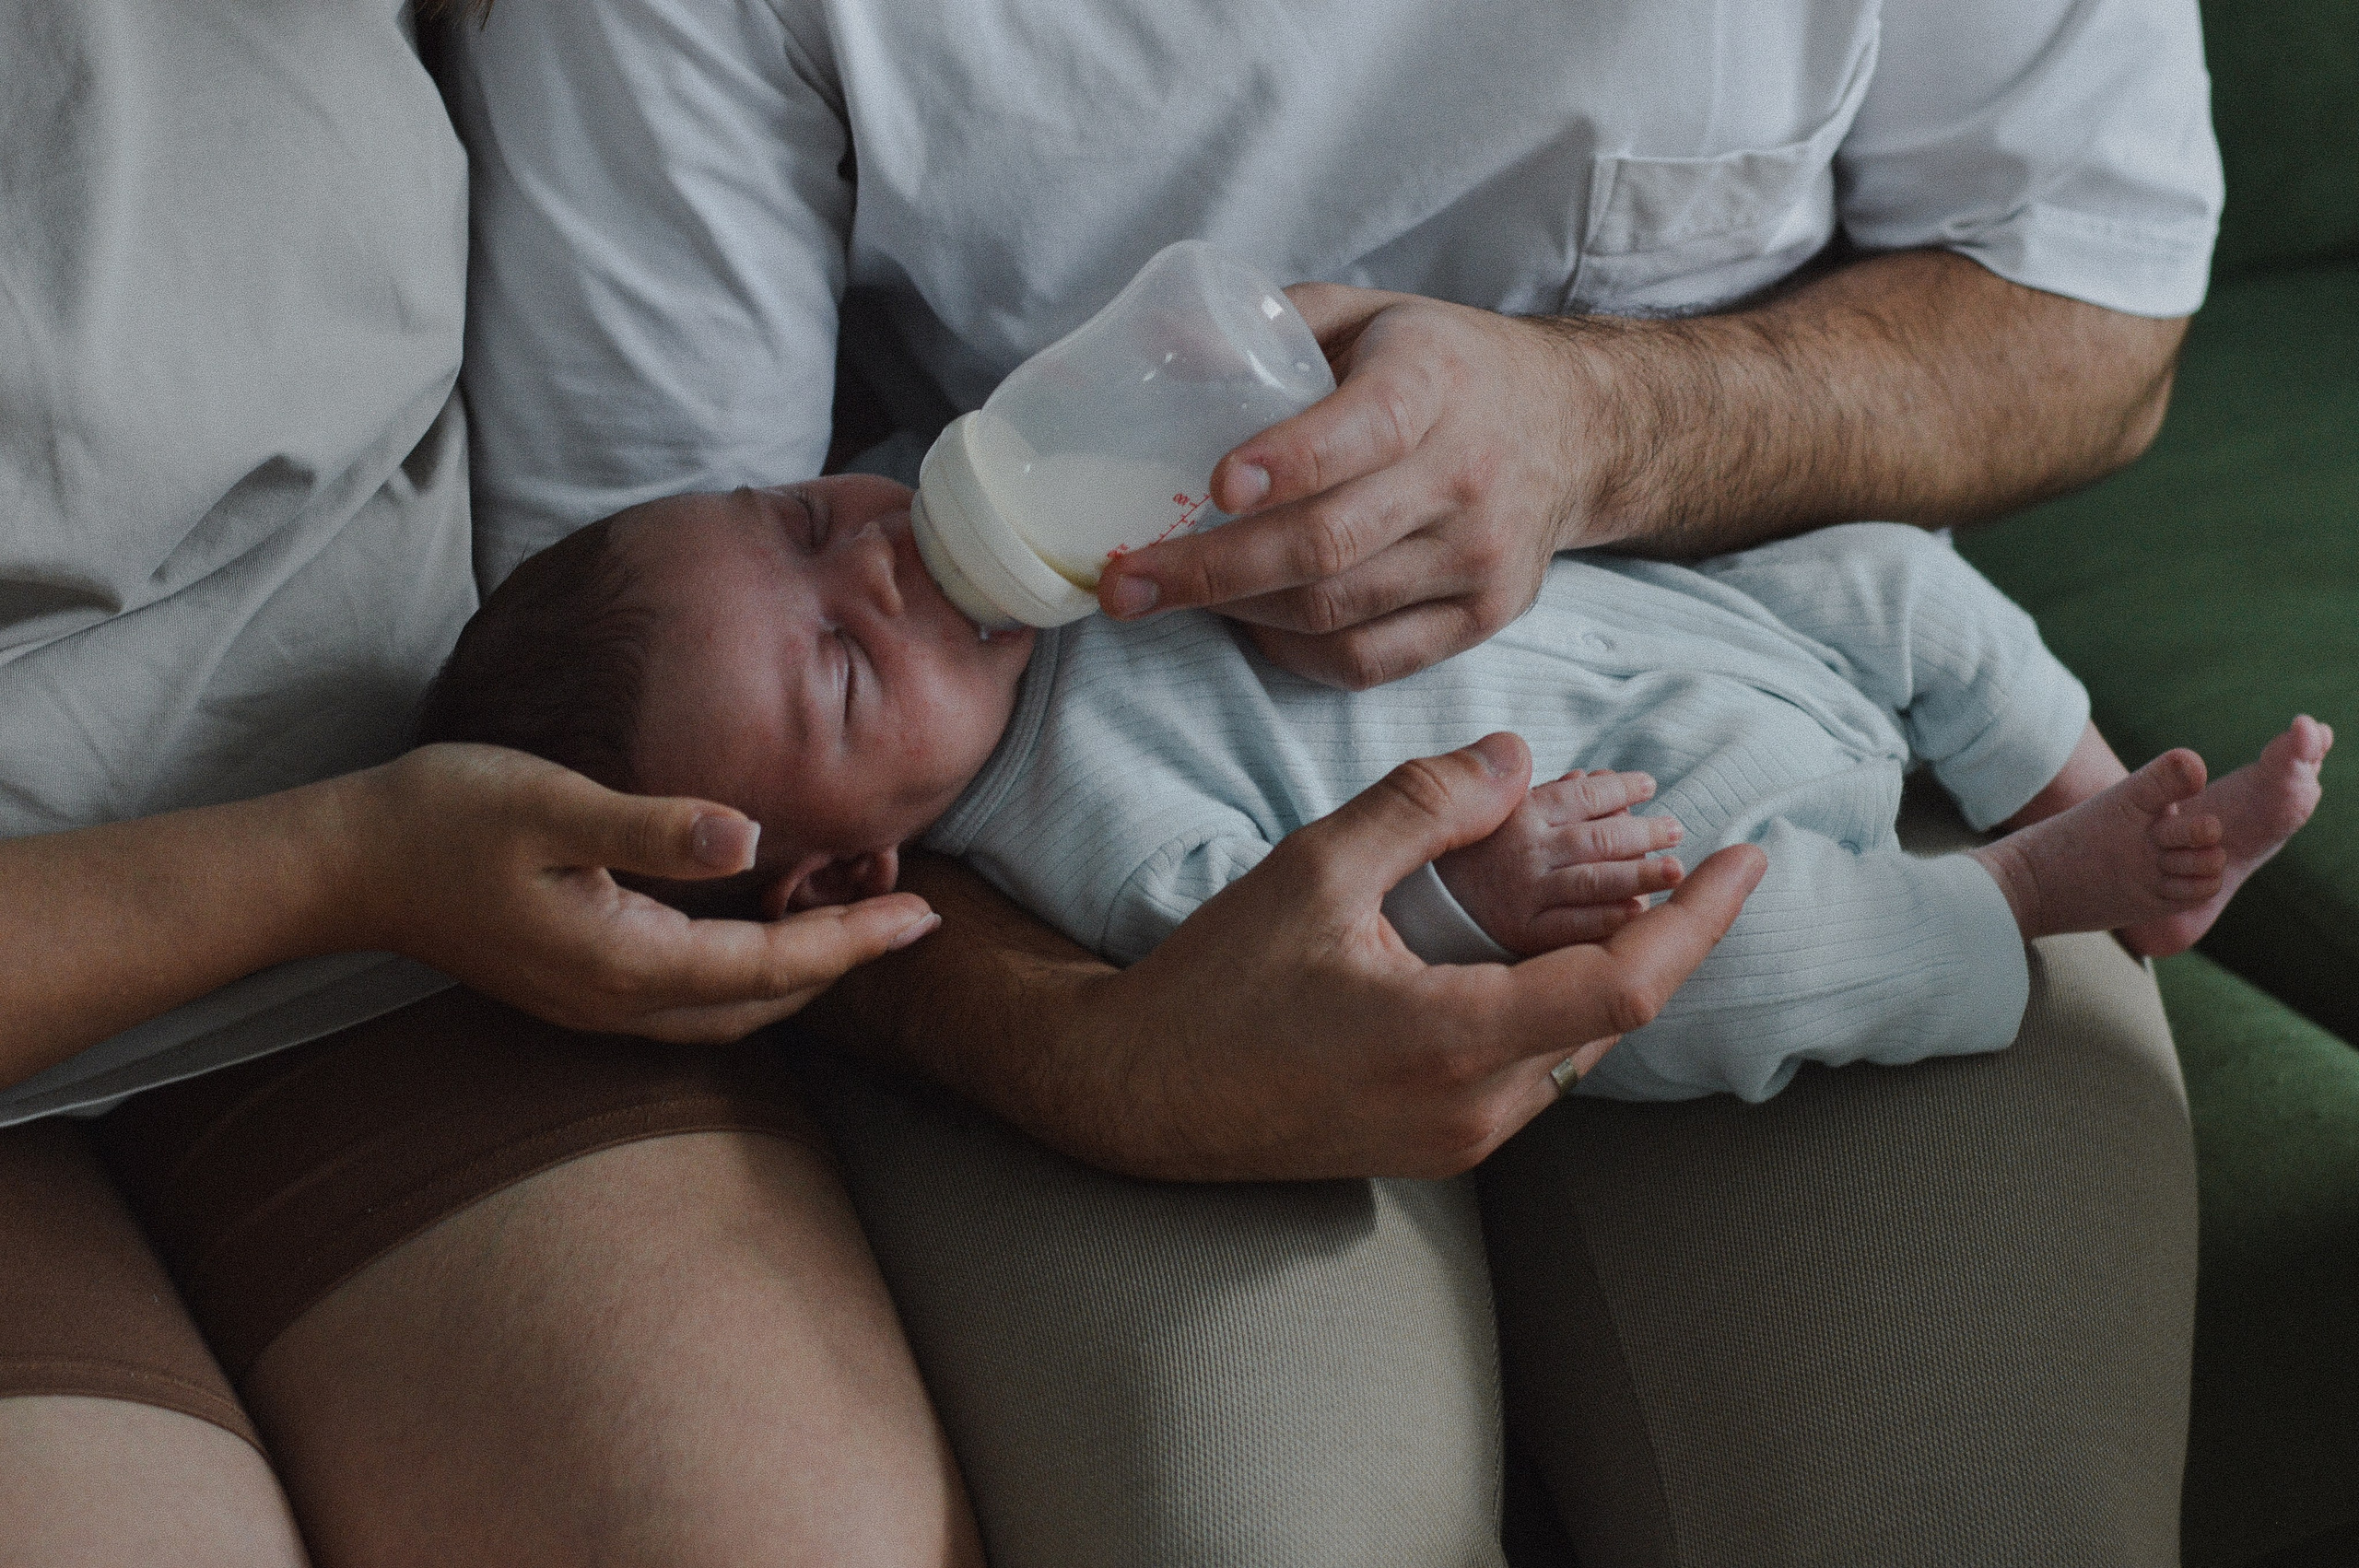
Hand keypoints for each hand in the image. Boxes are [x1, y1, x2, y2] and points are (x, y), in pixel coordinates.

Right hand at [341, 744, 938, 1042]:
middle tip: (909, 912)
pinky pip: (690, 999)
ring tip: (854, 919)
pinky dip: (746, 972)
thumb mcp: (552, 805)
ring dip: (797, 972)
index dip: (854, 942)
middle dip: (842, 961)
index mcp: (625, 961)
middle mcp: (617, 1002)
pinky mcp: (578, 986)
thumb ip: (653, 827)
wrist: (348, 865)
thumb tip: (751, 838)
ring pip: (727, 1010)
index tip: (923, 917)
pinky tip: (762, 928)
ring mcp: (594, 1004)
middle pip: (763, 1002)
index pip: (772, 965)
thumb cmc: (445, 819)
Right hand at [858, 732, 1764, 1180]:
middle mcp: (1476, 1109)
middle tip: (1673, 857)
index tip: (1748, 860)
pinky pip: (1530, 1074)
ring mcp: (1459, 1142)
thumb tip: (1515, 759)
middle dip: (1656, 936)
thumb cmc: (1215, 984)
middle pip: (1613, 1016)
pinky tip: (1521, 956)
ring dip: (1599, 974)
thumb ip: (1423, 808)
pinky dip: (1551, 1008)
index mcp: (1456, 1040)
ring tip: (1603, 896)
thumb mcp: (1313, 870)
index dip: (1701, 921)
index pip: (1629, 985)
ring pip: (1575, 1048)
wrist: (1139, 1093)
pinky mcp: (1438, 1151)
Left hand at [1096, 285, 1597, 689]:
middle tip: (1123, 583)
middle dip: (1209, 572)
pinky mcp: (1485, 615)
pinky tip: (1250, 623)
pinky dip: (1293, 654)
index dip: (1289, 461)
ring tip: (1171, 594)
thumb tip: (1162, 350)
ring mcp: (1481, 555)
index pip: (1364, 430)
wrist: (1574, 426)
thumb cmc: (1440, 367)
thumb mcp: (1367, 314)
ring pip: (1335, 612)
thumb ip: (1273, 323)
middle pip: (1327, 545)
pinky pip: (1368, 661)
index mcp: (1434, 382)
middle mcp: (1467, 474)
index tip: (1215, 485)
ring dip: (1237, 612)